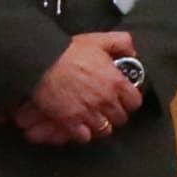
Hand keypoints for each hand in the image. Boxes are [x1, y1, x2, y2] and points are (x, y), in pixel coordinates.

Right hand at [10, 31, 142, 146]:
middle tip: (106, 110)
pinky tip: (79, 126)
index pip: (134, 102)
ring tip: (93, 120)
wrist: (41, 63)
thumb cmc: (68, 51)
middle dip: (114, 114)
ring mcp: (89, 112)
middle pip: (120, 118)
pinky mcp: (70, 121)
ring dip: (99, 125)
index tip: (122, 100)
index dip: (128, 102)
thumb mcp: (99, 40)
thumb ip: (121, 43)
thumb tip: (132, 51)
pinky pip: (84, 136)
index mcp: (116, 83)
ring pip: (104, 129)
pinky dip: (83, 134)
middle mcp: (106, 100)